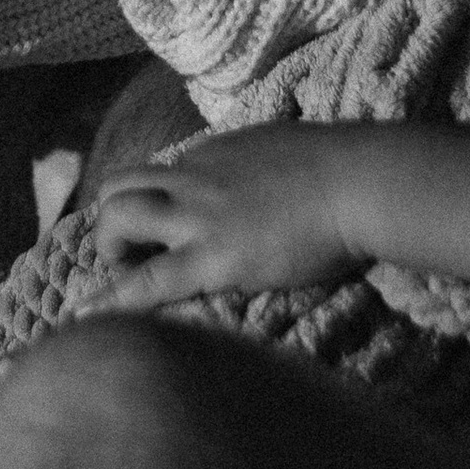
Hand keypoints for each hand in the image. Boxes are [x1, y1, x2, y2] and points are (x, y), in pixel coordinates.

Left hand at [97, 115, 469, 318]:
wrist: (366, 180)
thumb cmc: (353, 166)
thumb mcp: (299, 150)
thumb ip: (275, 164)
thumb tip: (286, 176)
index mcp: (218, 154)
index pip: (159, 171)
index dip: (145, 203)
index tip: (149, 231)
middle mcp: (196, 177)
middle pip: (120, 187)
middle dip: (109, 223)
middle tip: (124, 258)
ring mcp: (200, 215)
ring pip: (118, 219)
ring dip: (109, 250)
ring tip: (124, 281)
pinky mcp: (213, 256)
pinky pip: (147, 280)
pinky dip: (117, 299)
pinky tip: (103, 318)